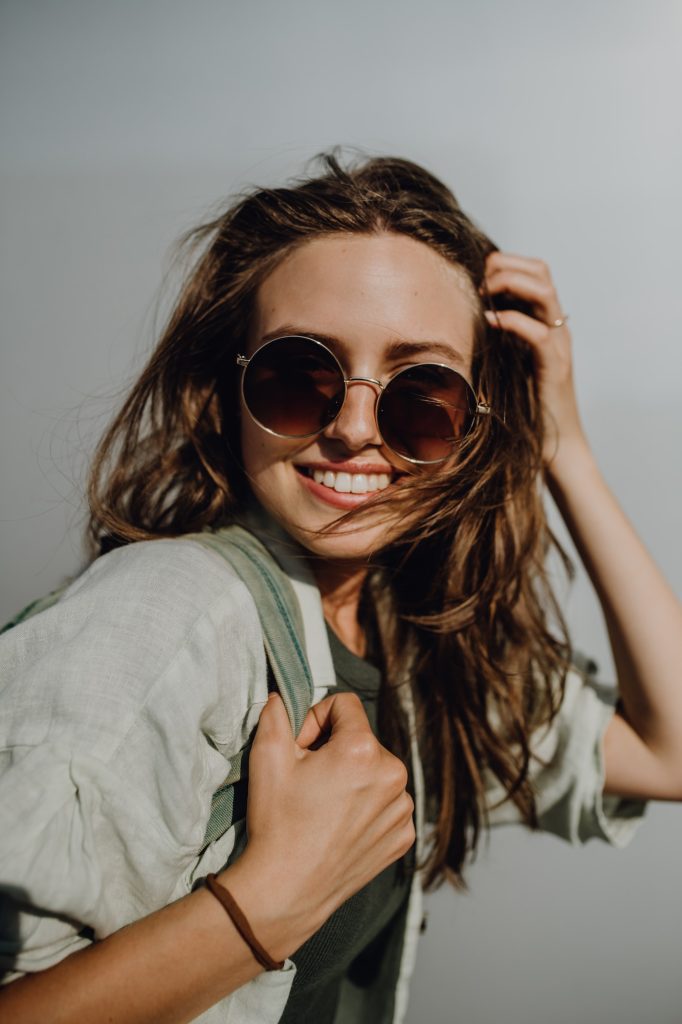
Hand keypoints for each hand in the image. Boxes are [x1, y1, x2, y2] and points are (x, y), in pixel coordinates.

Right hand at [220, 691, 414, 960]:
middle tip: (310, 781)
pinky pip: (387, 804)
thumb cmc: (277, 821)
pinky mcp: (404, 837)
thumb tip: (281, 696)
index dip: (316, 720)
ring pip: (377, 771)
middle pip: (362, 739)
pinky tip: (341, 827)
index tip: (300, 749)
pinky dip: (368, 808)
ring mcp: (402, 809)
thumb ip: (276, 713)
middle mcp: (394, 775)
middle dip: (336, 751)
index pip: (344, 705)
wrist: (287, 890)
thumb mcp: (267, 756)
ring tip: (325, 807)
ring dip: (355, 779)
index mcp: (363, 749)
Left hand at [483, 251, 587, 469]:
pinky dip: (512, 321)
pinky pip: (537, 332)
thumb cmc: (524, 409)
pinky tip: (488, 324)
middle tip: (476, 284)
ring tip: (482, 297)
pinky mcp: (554, 366)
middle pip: (541, 271)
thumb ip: (493, 342)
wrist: (555, 446)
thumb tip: (458, 326)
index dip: (504, 264)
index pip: (534, 271)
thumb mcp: (505, 365)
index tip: (474, 279)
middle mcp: (555, 327)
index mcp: (545, 322)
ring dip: (509, 285)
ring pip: (544, 291)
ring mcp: (558, 344)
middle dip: (505, 267)